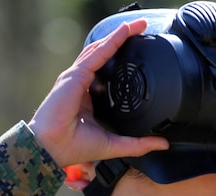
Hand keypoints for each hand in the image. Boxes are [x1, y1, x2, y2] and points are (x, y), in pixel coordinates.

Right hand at [28, 19, 167, 168]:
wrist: (52, 149)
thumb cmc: (73, 147)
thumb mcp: (114, 144)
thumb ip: (138, 144)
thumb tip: (162, 143)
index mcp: (87, 98)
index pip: (104, 71)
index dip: (119, 58)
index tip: (136, 51)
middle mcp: (80, 84)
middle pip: (103, 55)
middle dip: (121, 40)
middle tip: (140, 29)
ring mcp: (76, 78)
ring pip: (100, 50)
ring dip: (119, 36)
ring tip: (136, 25)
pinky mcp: (75, 76)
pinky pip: (96, 55)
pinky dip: (111, 42)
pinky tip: (123, 33)